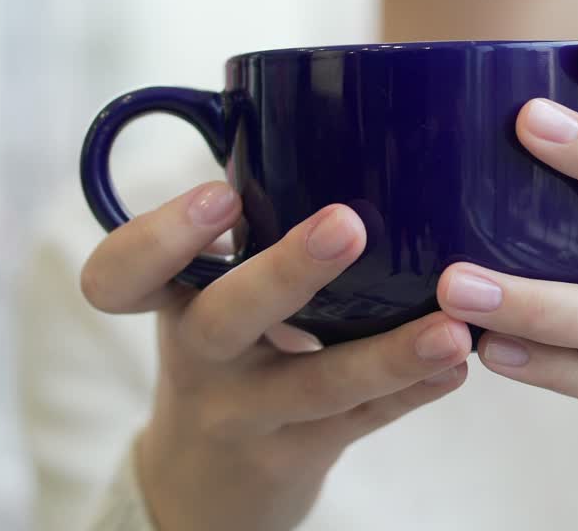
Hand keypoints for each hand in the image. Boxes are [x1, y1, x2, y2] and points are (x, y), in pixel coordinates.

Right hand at [81, 190, 470, 530]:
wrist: (207, 479)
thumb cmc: (227, 344)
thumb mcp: (213, 285)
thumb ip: (256, 210)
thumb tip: (341, 98)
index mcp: (172, 301)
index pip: (120, 274)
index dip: (160, 237)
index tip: (220, 195)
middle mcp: (199, 358)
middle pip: (223, 320)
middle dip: (283, 272)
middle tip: (346, 225)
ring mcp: (246, 414)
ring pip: (313, 387)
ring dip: (386, 355)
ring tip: (450, 328)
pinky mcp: (297, 455)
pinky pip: (360, 424)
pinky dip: (413, 391)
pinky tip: (458, 365)